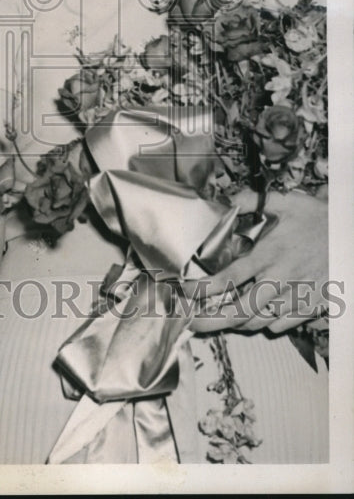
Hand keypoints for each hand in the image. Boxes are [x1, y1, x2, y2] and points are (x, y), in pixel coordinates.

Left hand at [189, 187, 327, 333]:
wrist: (349, 235)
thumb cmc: (316, 217)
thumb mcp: (283, 201)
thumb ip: (251, 201)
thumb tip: (226, 199)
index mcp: (268, 254)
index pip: (230, 277)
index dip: (205, 288)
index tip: (187, 292)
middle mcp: (280, 279)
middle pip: (241, 310)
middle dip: (213, 320)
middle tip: (194, 323)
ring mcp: (296, 296)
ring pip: (260, 321)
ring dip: (237, 323)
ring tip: (219, 321)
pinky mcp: (311, 306)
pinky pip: (283, 324)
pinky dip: (266, 324)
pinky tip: (256, 317)